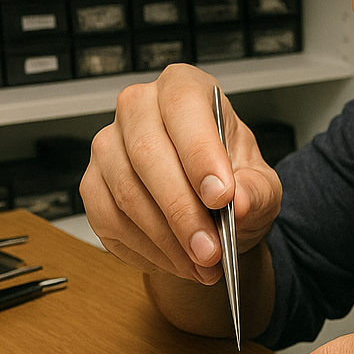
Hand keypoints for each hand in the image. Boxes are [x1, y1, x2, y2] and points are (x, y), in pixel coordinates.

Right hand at [80, 64, 281, 283]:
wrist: (211, 206)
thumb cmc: (232, 180)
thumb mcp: (261, 185)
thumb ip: (257, 191)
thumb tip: (240, 203)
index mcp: (183, 88)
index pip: (183, 108)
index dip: (200, 154)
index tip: (221, 196)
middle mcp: (138, 108)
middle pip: (147, 154)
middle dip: (182, 212)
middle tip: (210, 250)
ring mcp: (108, 146)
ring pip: (126, 194)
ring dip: (166, 240)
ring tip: (202, 265)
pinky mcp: (92, 185)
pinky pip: (109, 221)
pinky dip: (146, 250)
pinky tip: (176, 261)